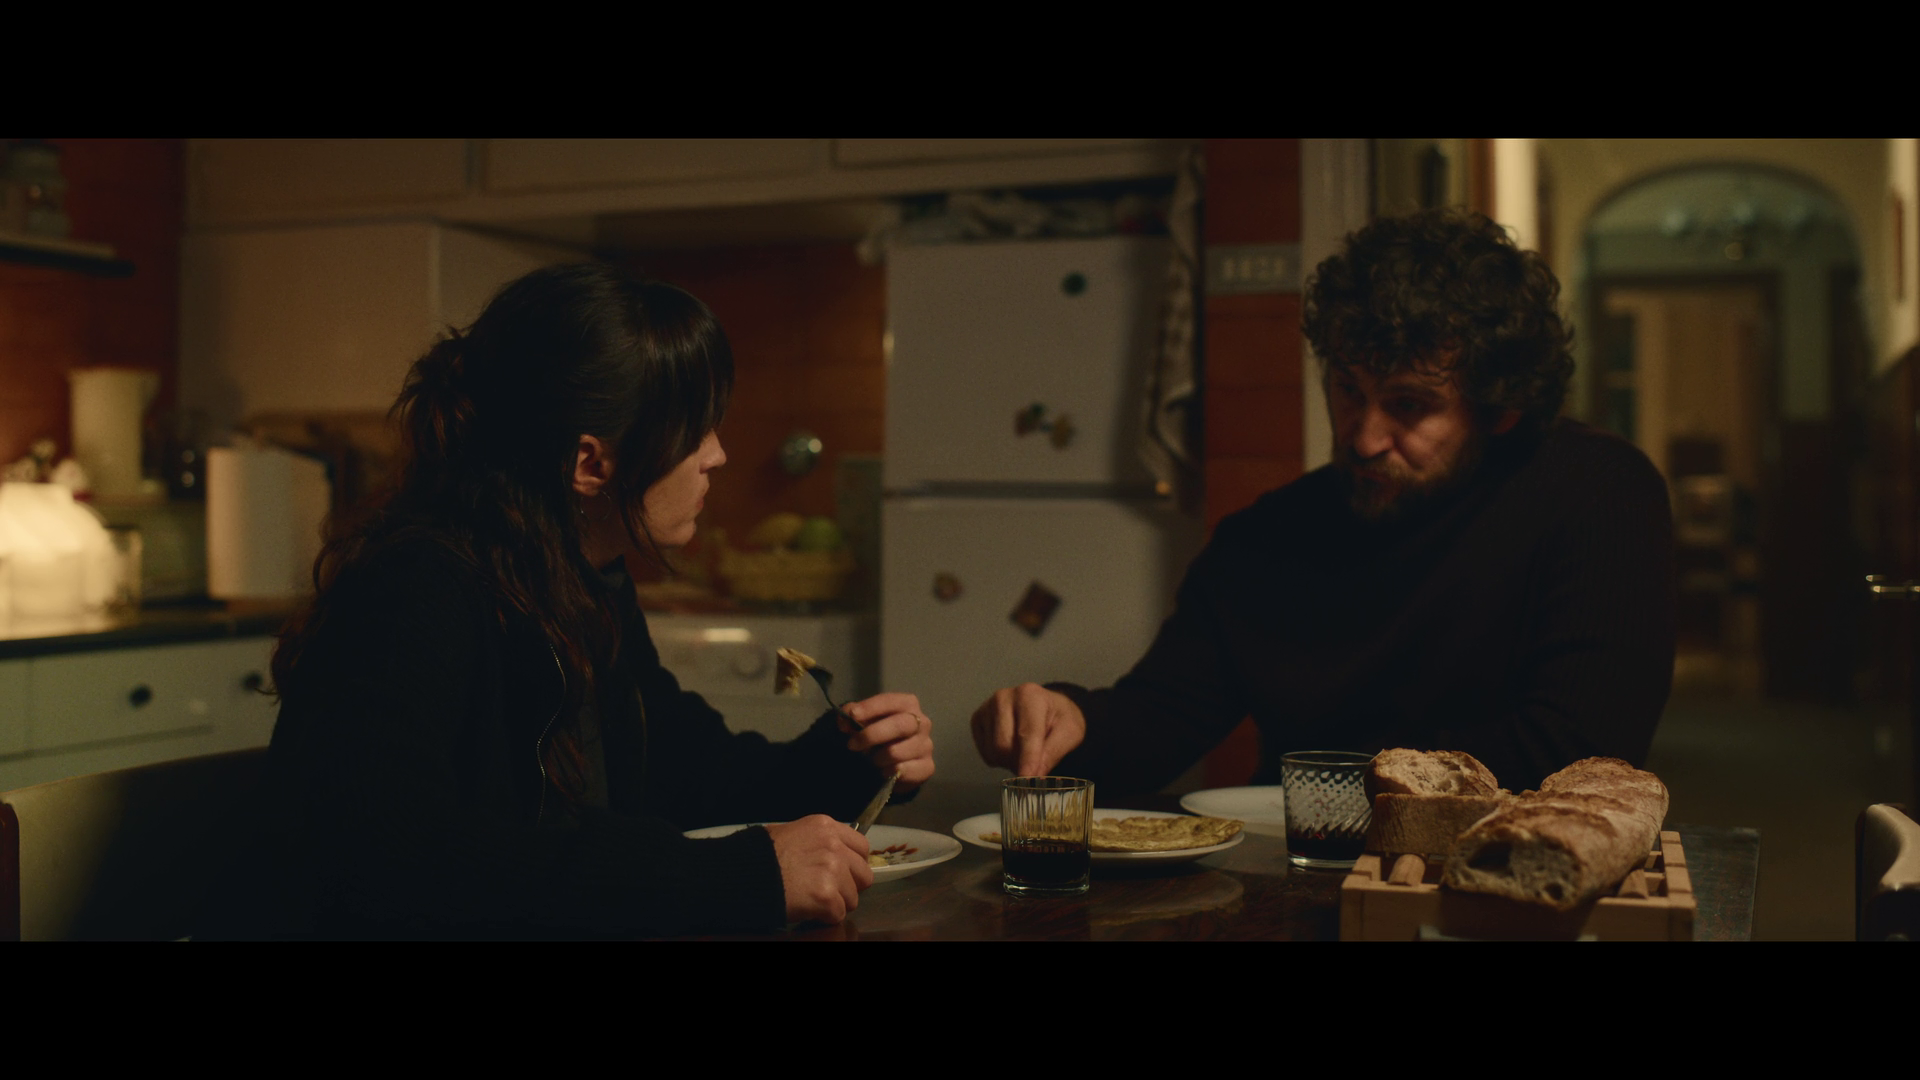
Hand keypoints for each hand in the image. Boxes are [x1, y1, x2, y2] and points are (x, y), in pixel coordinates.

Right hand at [765, 814, 872, 924]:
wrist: (743, 874)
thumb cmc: (760, 856)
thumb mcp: (792, 834)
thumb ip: (818, 842)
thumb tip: (835, 855)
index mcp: (826, 827)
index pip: (861, 847)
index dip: (852, 864)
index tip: (842, 874)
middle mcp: (833, 846)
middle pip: (863, 875)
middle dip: (849, 886)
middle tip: (828, 891)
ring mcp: (831, 870)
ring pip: (853, 898)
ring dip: (835, 904)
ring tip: (813, 901)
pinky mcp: (825, 896)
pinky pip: (838, 914)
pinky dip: (824, 918)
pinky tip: (808, 910)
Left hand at [838, 692, 935, 793]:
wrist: (895, 763)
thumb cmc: (879, 735)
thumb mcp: (864, 721)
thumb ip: (853, 716)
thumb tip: (844, 719)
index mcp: (908, 705)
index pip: (891, 701)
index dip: (871, 707)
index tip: (853, 715)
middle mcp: (922, 722)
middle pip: (900, 725)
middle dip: (872, 735)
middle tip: (852, 744)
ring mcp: (926, 745)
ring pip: (897, 752)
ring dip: (877, 758)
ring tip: (871, 760)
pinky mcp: (928, 767)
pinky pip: (904, 771)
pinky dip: (888, 772)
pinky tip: (883, 771)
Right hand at [971, 683, 1085, 776]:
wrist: (1046, 708)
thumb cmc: (1059, 719)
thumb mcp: (1070, 733)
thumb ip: (1053, 752)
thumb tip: (1034, 774)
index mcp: (1029, 695)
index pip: (1027, 733)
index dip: (1028, 759)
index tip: (1027, 778)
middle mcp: (1003, 697)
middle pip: (1003, 745)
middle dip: (1019, 762)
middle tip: (1035, 762)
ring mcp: (987, 707)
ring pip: (993, 751)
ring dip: (1009, 762)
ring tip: (1024, 752)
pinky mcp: (977, 719)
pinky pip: (985, 753)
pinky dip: (998, 758)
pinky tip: (1011, 747)